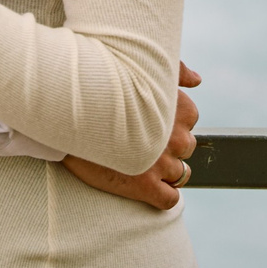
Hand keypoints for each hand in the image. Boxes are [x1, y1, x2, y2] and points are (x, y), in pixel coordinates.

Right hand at [64, 63, 202, 210]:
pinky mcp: (145, 186)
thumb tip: (197, 81)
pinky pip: (170, 199)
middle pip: (187, 147)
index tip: (152, 121)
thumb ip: (177, 71)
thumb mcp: (142, 68)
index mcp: (177, 108)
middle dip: (170, 147)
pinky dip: (163, 196)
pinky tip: (145, 187)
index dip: (172, 122)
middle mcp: (175, 136)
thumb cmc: (104, 84)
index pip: (191, 119)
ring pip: (181, 174)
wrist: (69, 113)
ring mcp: (162, 163)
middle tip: (144, 143)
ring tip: (142, 164)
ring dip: (166, 171)